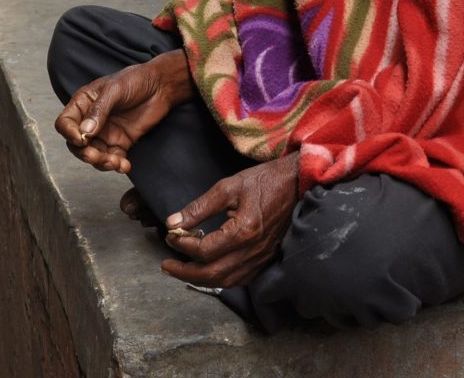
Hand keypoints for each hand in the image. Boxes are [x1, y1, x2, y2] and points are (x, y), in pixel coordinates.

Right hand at [54, 49, 192, 173]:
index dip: (68, 133)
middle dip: (85, 153)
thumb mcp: (115, 89)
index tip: (80, 139)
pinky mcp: (121, 142)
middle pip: (77, 144)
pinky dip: (117, 165)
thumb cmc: (136, 79)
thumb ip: (99, 110)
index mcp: (84, 104)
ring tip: (115, 163)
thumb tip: (84, 133)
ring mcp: (106, 133)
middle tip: (96, 156)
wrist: (162, 85)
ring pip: (94, 154)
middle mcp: (91, 121)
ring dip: (101, 163)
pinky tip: (125, 166)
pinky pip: (114, 158)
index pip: (65, 123)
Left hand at [161, 153, 299, 287]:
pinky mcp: (266, 259)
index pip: (204, 250)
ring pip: (226, 281)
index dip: (182, 245)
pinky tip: (211, 271)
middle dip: (185, 272)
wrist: (296, 183)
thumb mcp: (229, 186)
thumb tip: (173, 222)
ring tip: (183, 270)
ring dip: (201, 279)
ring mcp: (261, 258)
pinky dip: (221, 279)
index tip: (171, 235)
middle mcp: (252, 250)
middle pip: (212, 275)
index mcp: (243, 231)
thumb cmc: (264, 181)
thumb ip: (199, 207)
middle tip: (167, 265)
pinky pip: (240, 279)